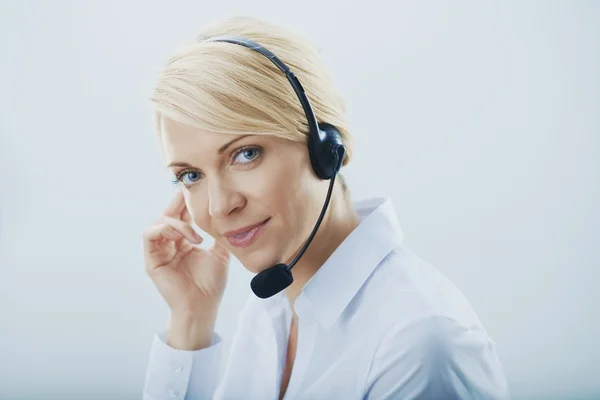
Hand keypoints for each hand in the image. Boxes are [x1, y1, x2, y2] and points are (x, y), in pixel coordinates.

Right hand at [143, 190, 229, 320]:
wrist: (203, 306)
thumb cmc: (210, 284)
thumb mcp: (220, 253)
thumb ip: (219, 234)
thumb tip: (228, 215)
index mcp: (183, 242)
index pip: (182, 215)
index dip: (187, 202)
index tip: (199, 188)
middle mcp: (169, 244)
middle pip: (168, 214)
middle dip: (178, 202)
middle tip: (190, 192)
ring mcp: (159, 252)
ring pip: (159, 222)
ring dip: (177, 222)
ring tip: (195, 234)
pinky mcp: (152, 260)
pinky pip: (149, 235)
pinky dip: (165, 229)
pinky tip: (183, 237)